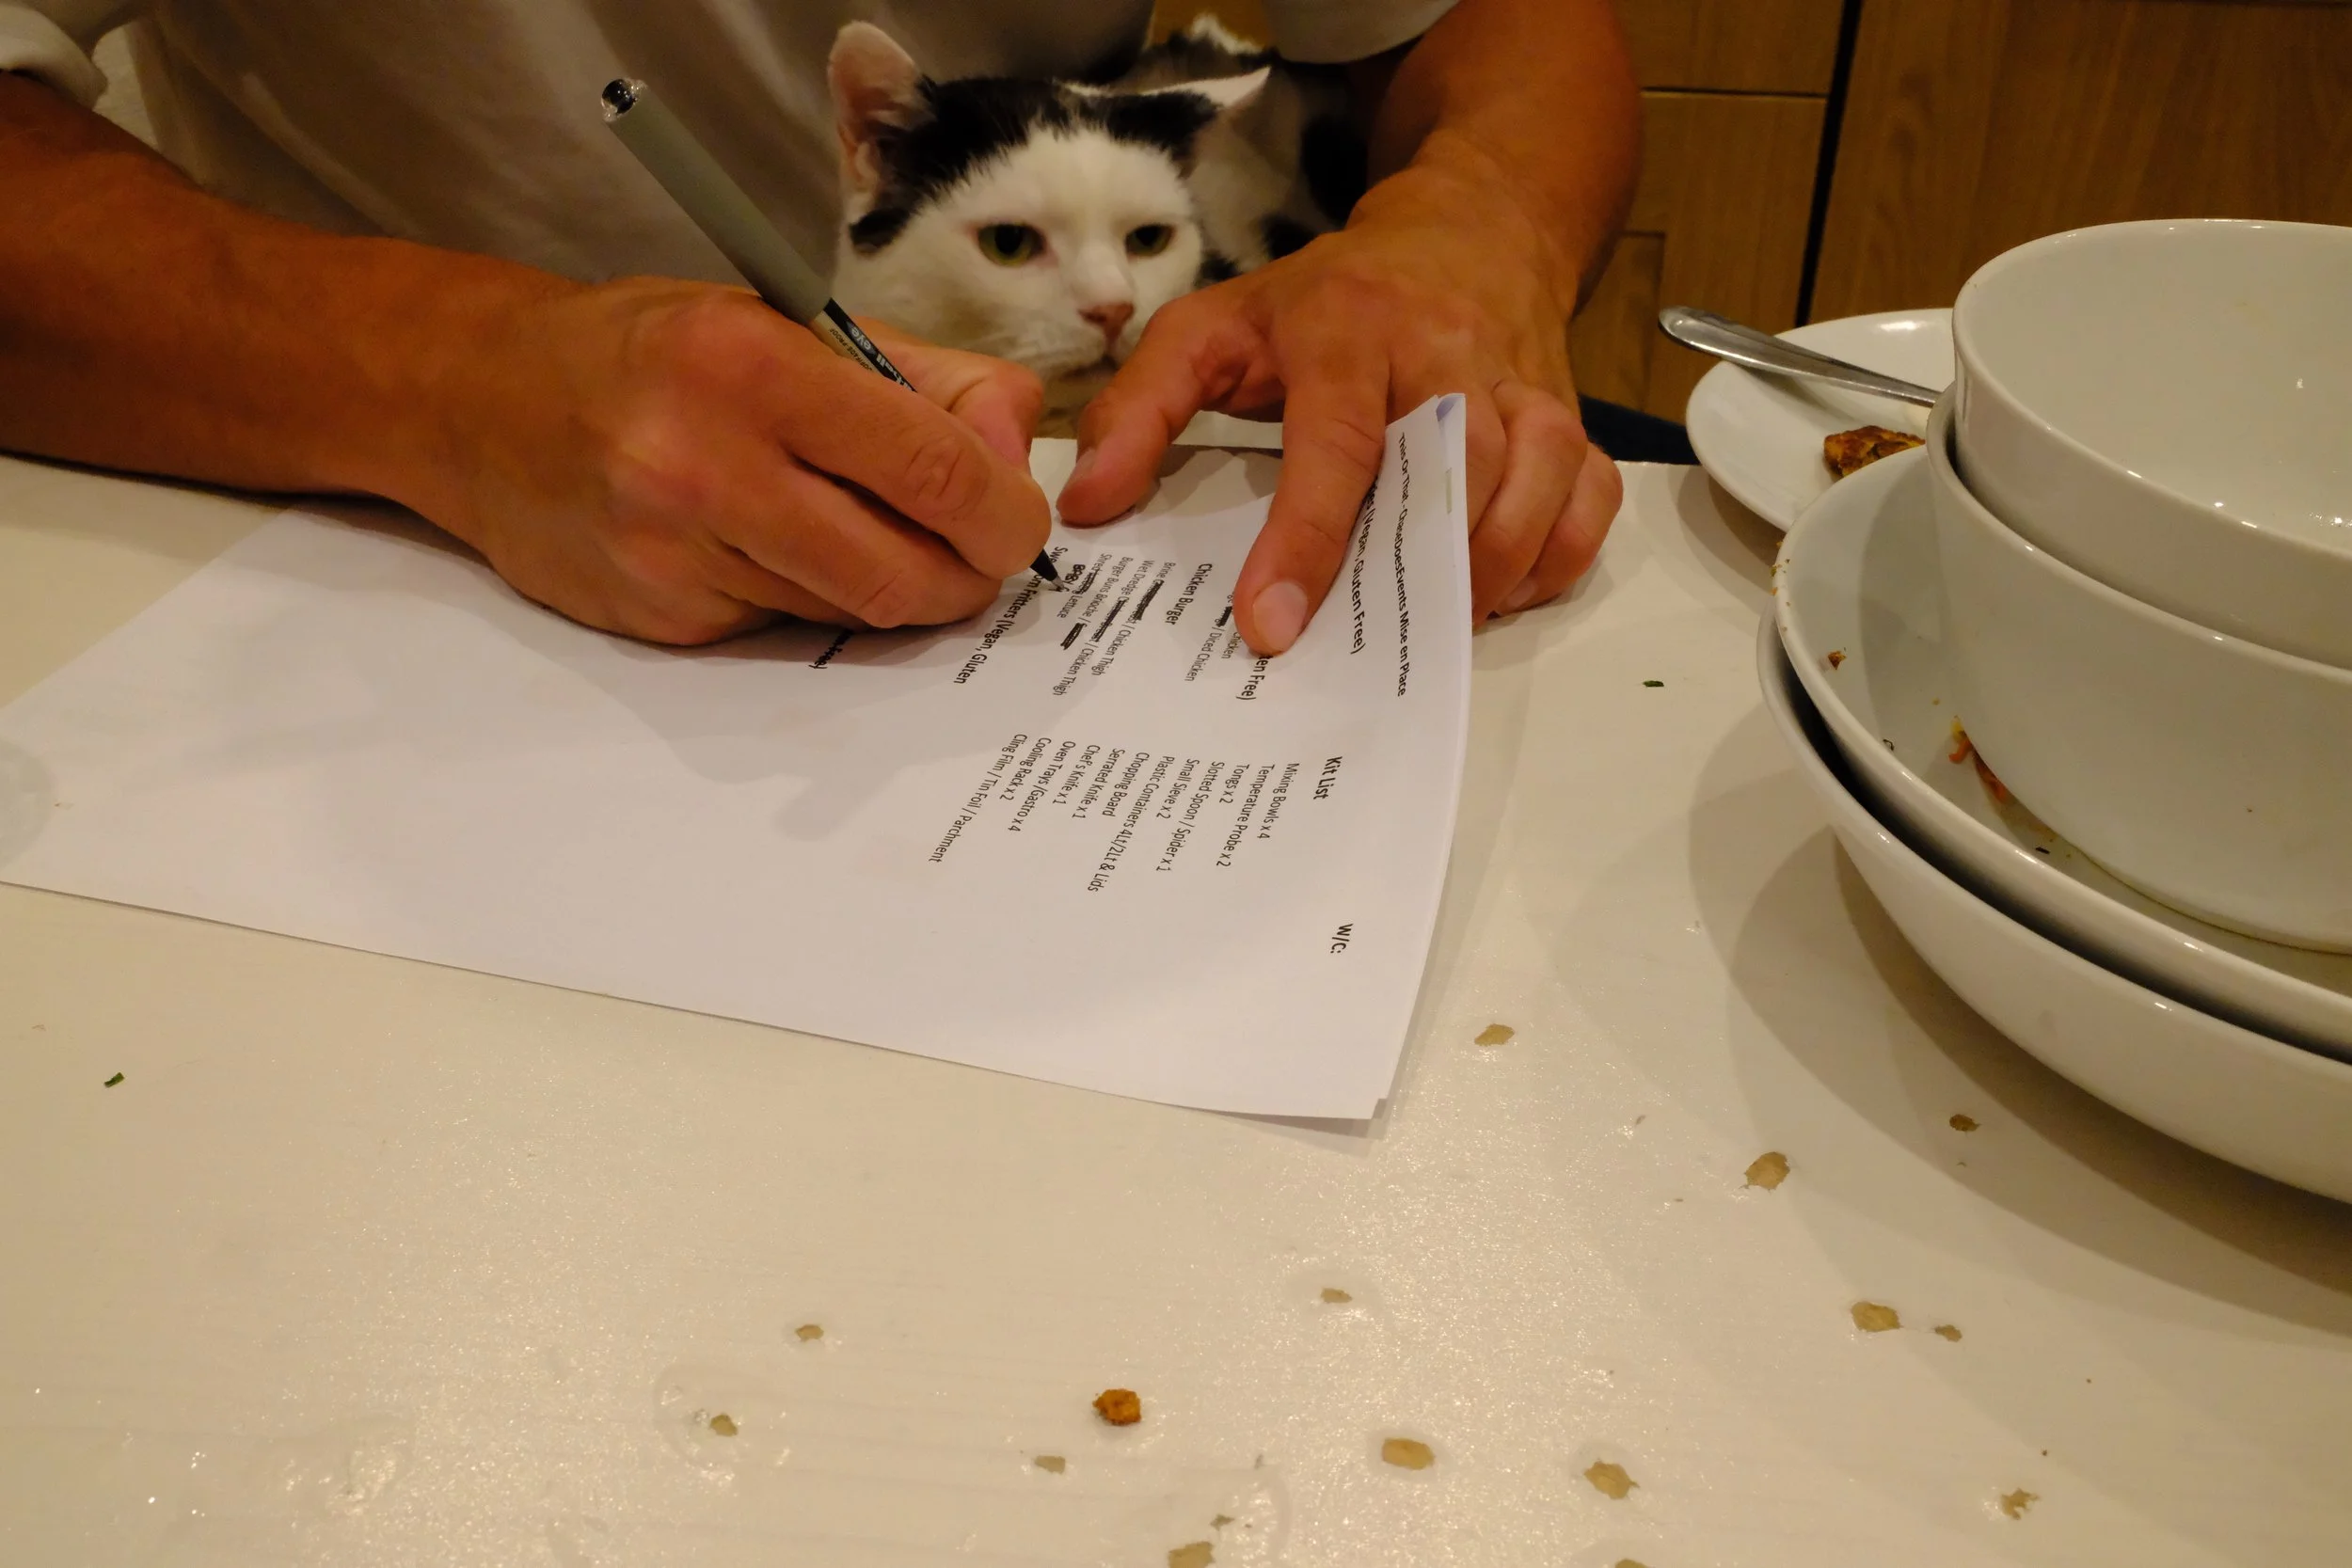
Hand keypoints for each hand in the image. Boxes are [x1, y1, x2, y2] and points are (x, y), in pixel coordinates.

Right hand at [417, 279, 1048, 643]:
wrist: (480, 402)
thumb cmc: (655, 352)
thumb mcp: (789, 320)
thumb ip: (926, 379)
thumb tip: (1017, 453)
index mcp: (751, 367)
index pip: (932, 469)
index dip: (1005, 511)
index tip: (1018, 516)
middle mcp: (706, 467)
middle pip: (904, 572)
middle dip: (968, 574)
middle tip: (978, 551)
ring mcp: (675, 556)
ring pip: (854, 612)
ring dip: (895, 587)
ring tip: (875, 531)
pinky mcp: (660, 620)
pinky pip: (790, 632)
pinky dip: (816, 601)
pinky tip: (779, 550)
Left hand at [1058, 162, 1621, 654]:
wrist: (1467, 229)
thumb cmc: (1328, 298)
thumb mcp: (1213, 327)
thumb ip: (1139, 408)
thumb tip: (1089, 502)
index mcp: (1352, 330)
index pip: (1337, 446)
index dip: (1307, 543)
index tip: (1270, 626)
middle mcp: (1449, 354)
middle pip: (1455, 472)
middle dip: (1413, 572)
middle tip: (1358, 650)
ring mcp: (1525, 385)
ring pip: (1536, 484)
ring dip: (1488, 570)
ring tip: (1427, 624)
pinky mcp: (1573, 417)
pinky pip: (1589, 498)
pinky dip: (1556, 556)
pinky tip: (1501, 587)